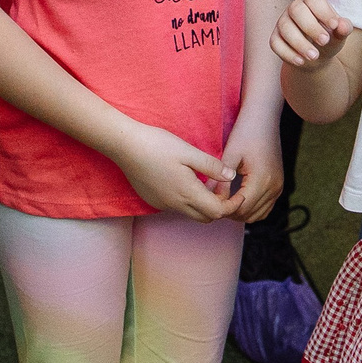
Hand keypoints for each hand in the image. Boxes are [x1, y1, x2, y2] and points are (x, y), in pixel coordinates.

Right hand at [112, 121, 243, 220]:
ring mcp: (163, 205)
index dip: (231, 205)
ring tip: (205, 182)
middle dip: (218, 207)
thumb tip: (230, 176)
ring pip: (190, 213)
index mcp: (187, 193)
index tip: (236, 192)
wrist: (125, 146)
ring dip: (202, 204)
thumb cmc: (158, 145)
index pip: (217, 212)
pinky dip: (187, 201)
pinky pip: (176, 207)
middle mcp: (176, 205)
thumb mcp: (188, 151)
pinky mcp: (153, 200)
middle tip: (221, 186)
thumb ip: (211, 166)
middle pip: (206, 217)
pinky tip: (185, 181)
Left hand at [221, 110, 282, 222]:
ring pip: (260, 214)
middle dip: (232, 212)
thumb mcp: (230, 154)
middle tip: (215, 203)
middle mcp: (274, 187)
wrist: (264, 117)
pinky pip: (266, 206)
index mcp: (261, 180)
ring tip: (226, 201)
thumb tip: (210, 199)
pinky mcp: (279, 185)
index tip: (211, 203)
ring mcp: (278, 187)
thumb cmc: (246, 132)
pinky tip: (239, 199)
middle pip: (250, 214)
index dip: (225, 209)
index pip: (242, 208)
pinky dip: (253, 208)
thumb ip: (220, 180)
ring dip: (243, 212)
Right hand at [270, 0, 353, 68]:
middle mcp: (294, 8)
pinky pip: (276, 43)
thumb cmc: (329, 38)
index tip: (334, 26)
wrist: (316, 56)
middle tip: (324, 41)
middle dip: (311, 26)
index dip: (323, 11)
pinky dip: (288, 53)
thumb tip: (343, 25)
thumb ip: (344, 28)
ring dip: (300, 43)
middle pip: (296, 10)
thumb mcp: (339, 34)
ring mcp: (282, 22)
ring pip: (285, 27)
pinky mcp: (275, 38)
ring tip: (314, 56)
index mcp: (311, 1)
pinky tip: (301, 61)